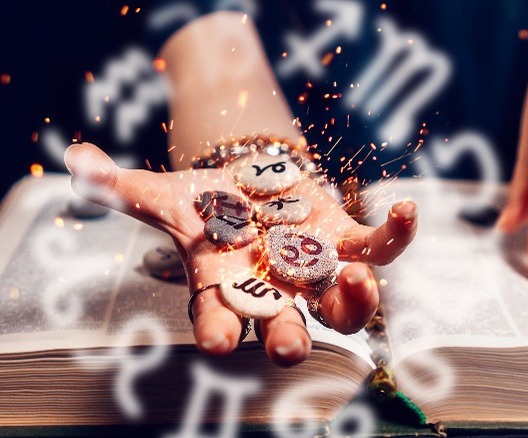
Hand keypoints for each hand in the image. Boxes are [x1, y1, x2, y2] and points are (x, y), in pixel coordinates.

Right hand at [64, 142, 416, 365]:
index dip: (216, 332)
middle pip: (286, 330)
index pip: (217, 320)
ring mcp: (316, 272)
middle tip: (289, 348)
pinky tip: (404, 210)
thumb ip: (125, 186)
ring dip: (353, 300)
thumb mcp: (167, 194)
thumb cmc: (208, 204)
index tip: (215, 342)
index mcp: (226, 288)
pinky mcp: (347, 242)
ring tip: (356, 279)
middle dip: (288, 341)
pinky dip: (394, 234)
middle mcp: (275, 293)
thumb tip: (78, 163)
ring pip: (342, 306)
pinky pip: (378, 247)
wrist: (251, 187)